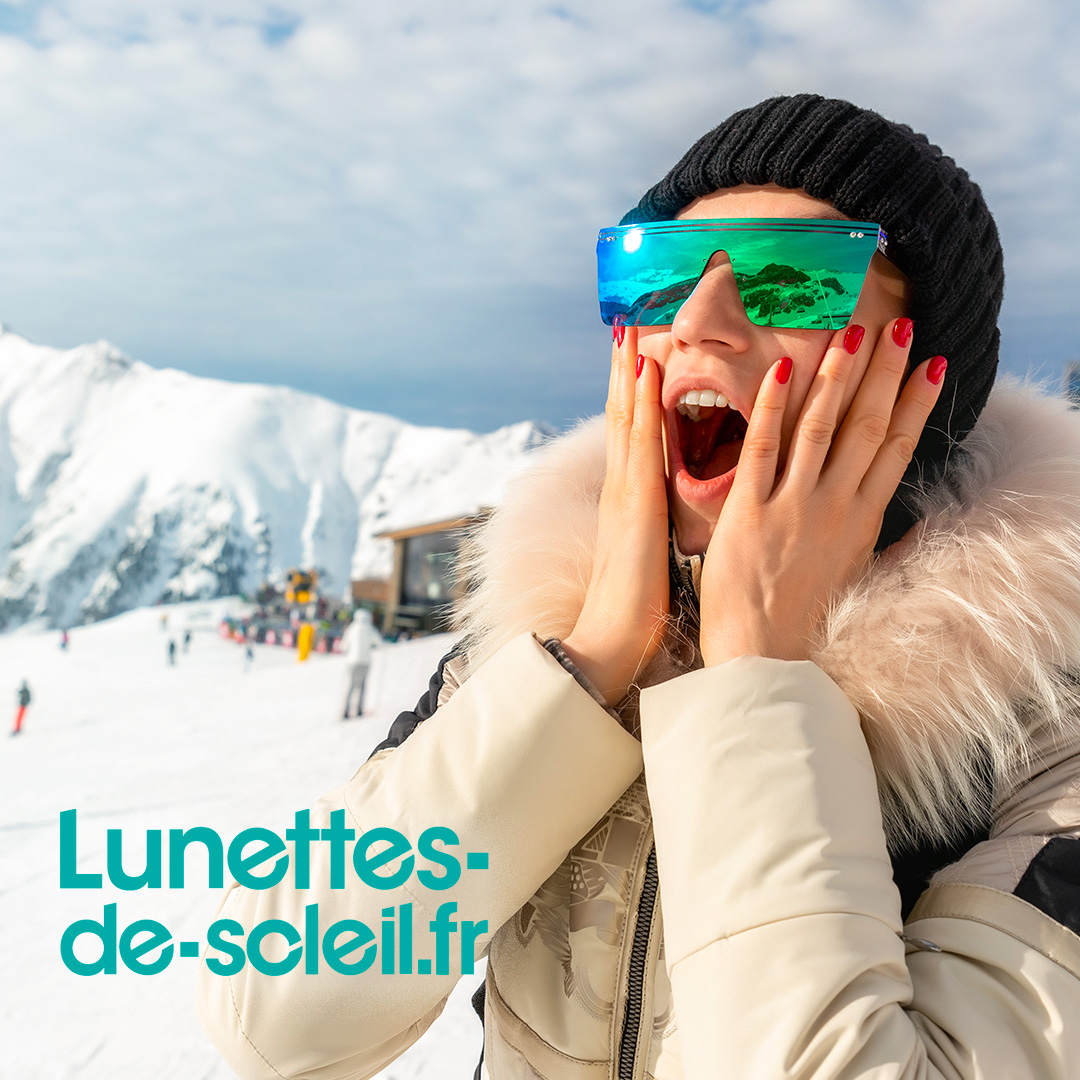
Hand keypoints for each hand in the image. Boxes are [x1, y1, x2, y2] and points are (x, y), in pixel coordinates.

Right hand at [562, 325, 668, 705]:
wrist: (608, 640)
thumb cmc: (632, 607)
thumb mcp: (646, 555)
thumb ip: (650, 527)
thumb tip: (658, 513)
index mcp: (627, 498)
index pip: (630, 436)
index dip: (631, 397)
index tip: (637, 360)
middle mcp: (621, 486)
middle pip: (622, 416)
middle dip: (623, 372)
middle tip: (627, 328)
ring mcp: (624, 491)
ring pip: (626, 418)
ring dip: (627, 373)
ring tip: (631, 332)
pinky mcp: (634, 503)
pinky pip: (640, 443)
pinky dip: (640, 403)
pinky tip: (646, 372)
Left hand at [699, 319, 944, 665]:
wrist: (762, 655)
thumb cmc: (807, 618)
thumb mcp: (858, 578)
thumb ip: (887, 546)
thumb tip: (922, 530)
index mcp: (863, 519)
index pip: (896, 446)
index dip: (915, 401)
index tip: (931, 362)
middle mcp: (835, 506)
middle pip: (866, 425)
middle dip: (885, 371)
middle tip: (899, 323)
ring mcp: (792, 506)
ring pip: (821, 427)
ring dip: (838, 375)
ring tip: (853, 330)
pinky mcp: (749, 512)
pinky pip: (763, 450)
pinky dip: (773, 408)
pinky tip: (784, 369)